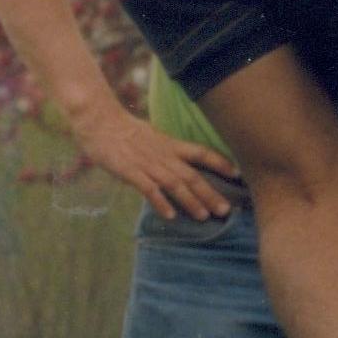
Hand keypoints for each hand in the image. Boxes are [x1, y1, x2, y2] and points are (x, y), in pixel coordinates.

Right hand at [75, 104, 238, 221]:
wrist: (99, 121)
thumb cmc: (122, 129)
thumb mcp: (151, 136)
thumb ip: (165, 150)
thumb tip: (175, 164)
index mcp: (170, 144)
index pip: (201, 153)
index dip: (220, 163)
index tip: (237, 174)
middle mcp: (163, 155)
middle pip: (192, 175)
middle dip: (210, 193)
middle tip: (225, 210)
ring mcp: (147, 164)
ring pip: (175, 184)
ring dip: (191, 201)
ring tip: (204, 217)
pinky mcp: (130, 172)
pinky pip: (149, 189)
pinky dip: (161, 202)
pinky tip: (170, 216)